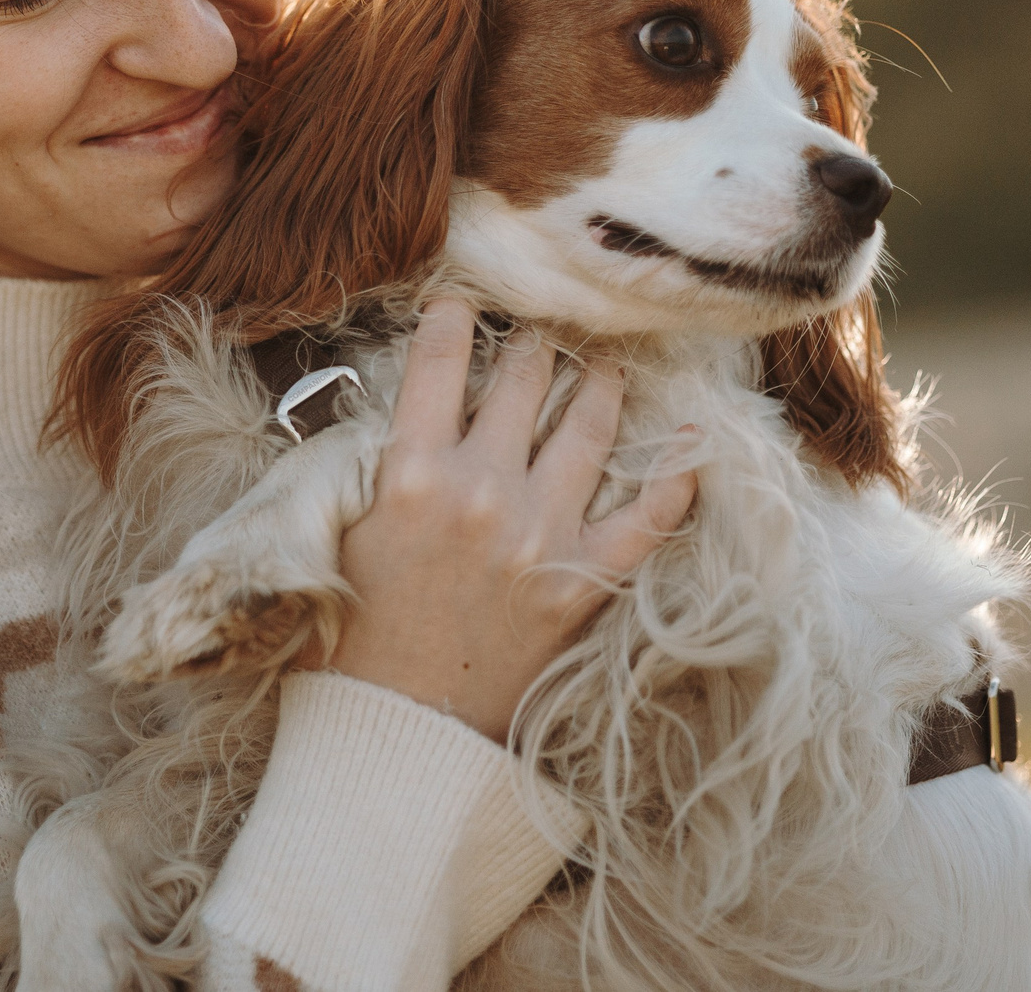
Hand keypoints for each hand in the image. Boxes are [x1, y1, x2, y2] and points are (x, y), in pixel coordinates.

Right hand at [325, 298, 700, 741]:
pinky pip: (646, 519)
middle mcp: (481, 490)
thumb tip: (406, 408)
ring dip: (600, 382)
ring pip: (587, 425)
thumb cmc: (352, 636)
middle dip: (534, 343)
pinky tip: (690, 443)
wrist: (397, 729)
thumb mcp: (340, 531)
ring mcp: (539, 534)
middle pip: (523, 378)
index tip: (465, 301)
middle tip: (544, 331)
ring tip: (605, 364)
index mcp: (410, 472)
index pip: (438, 359)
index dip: (453, 316)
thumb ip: (373, 463)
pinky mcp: (581, 582)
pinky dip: (674, 480)